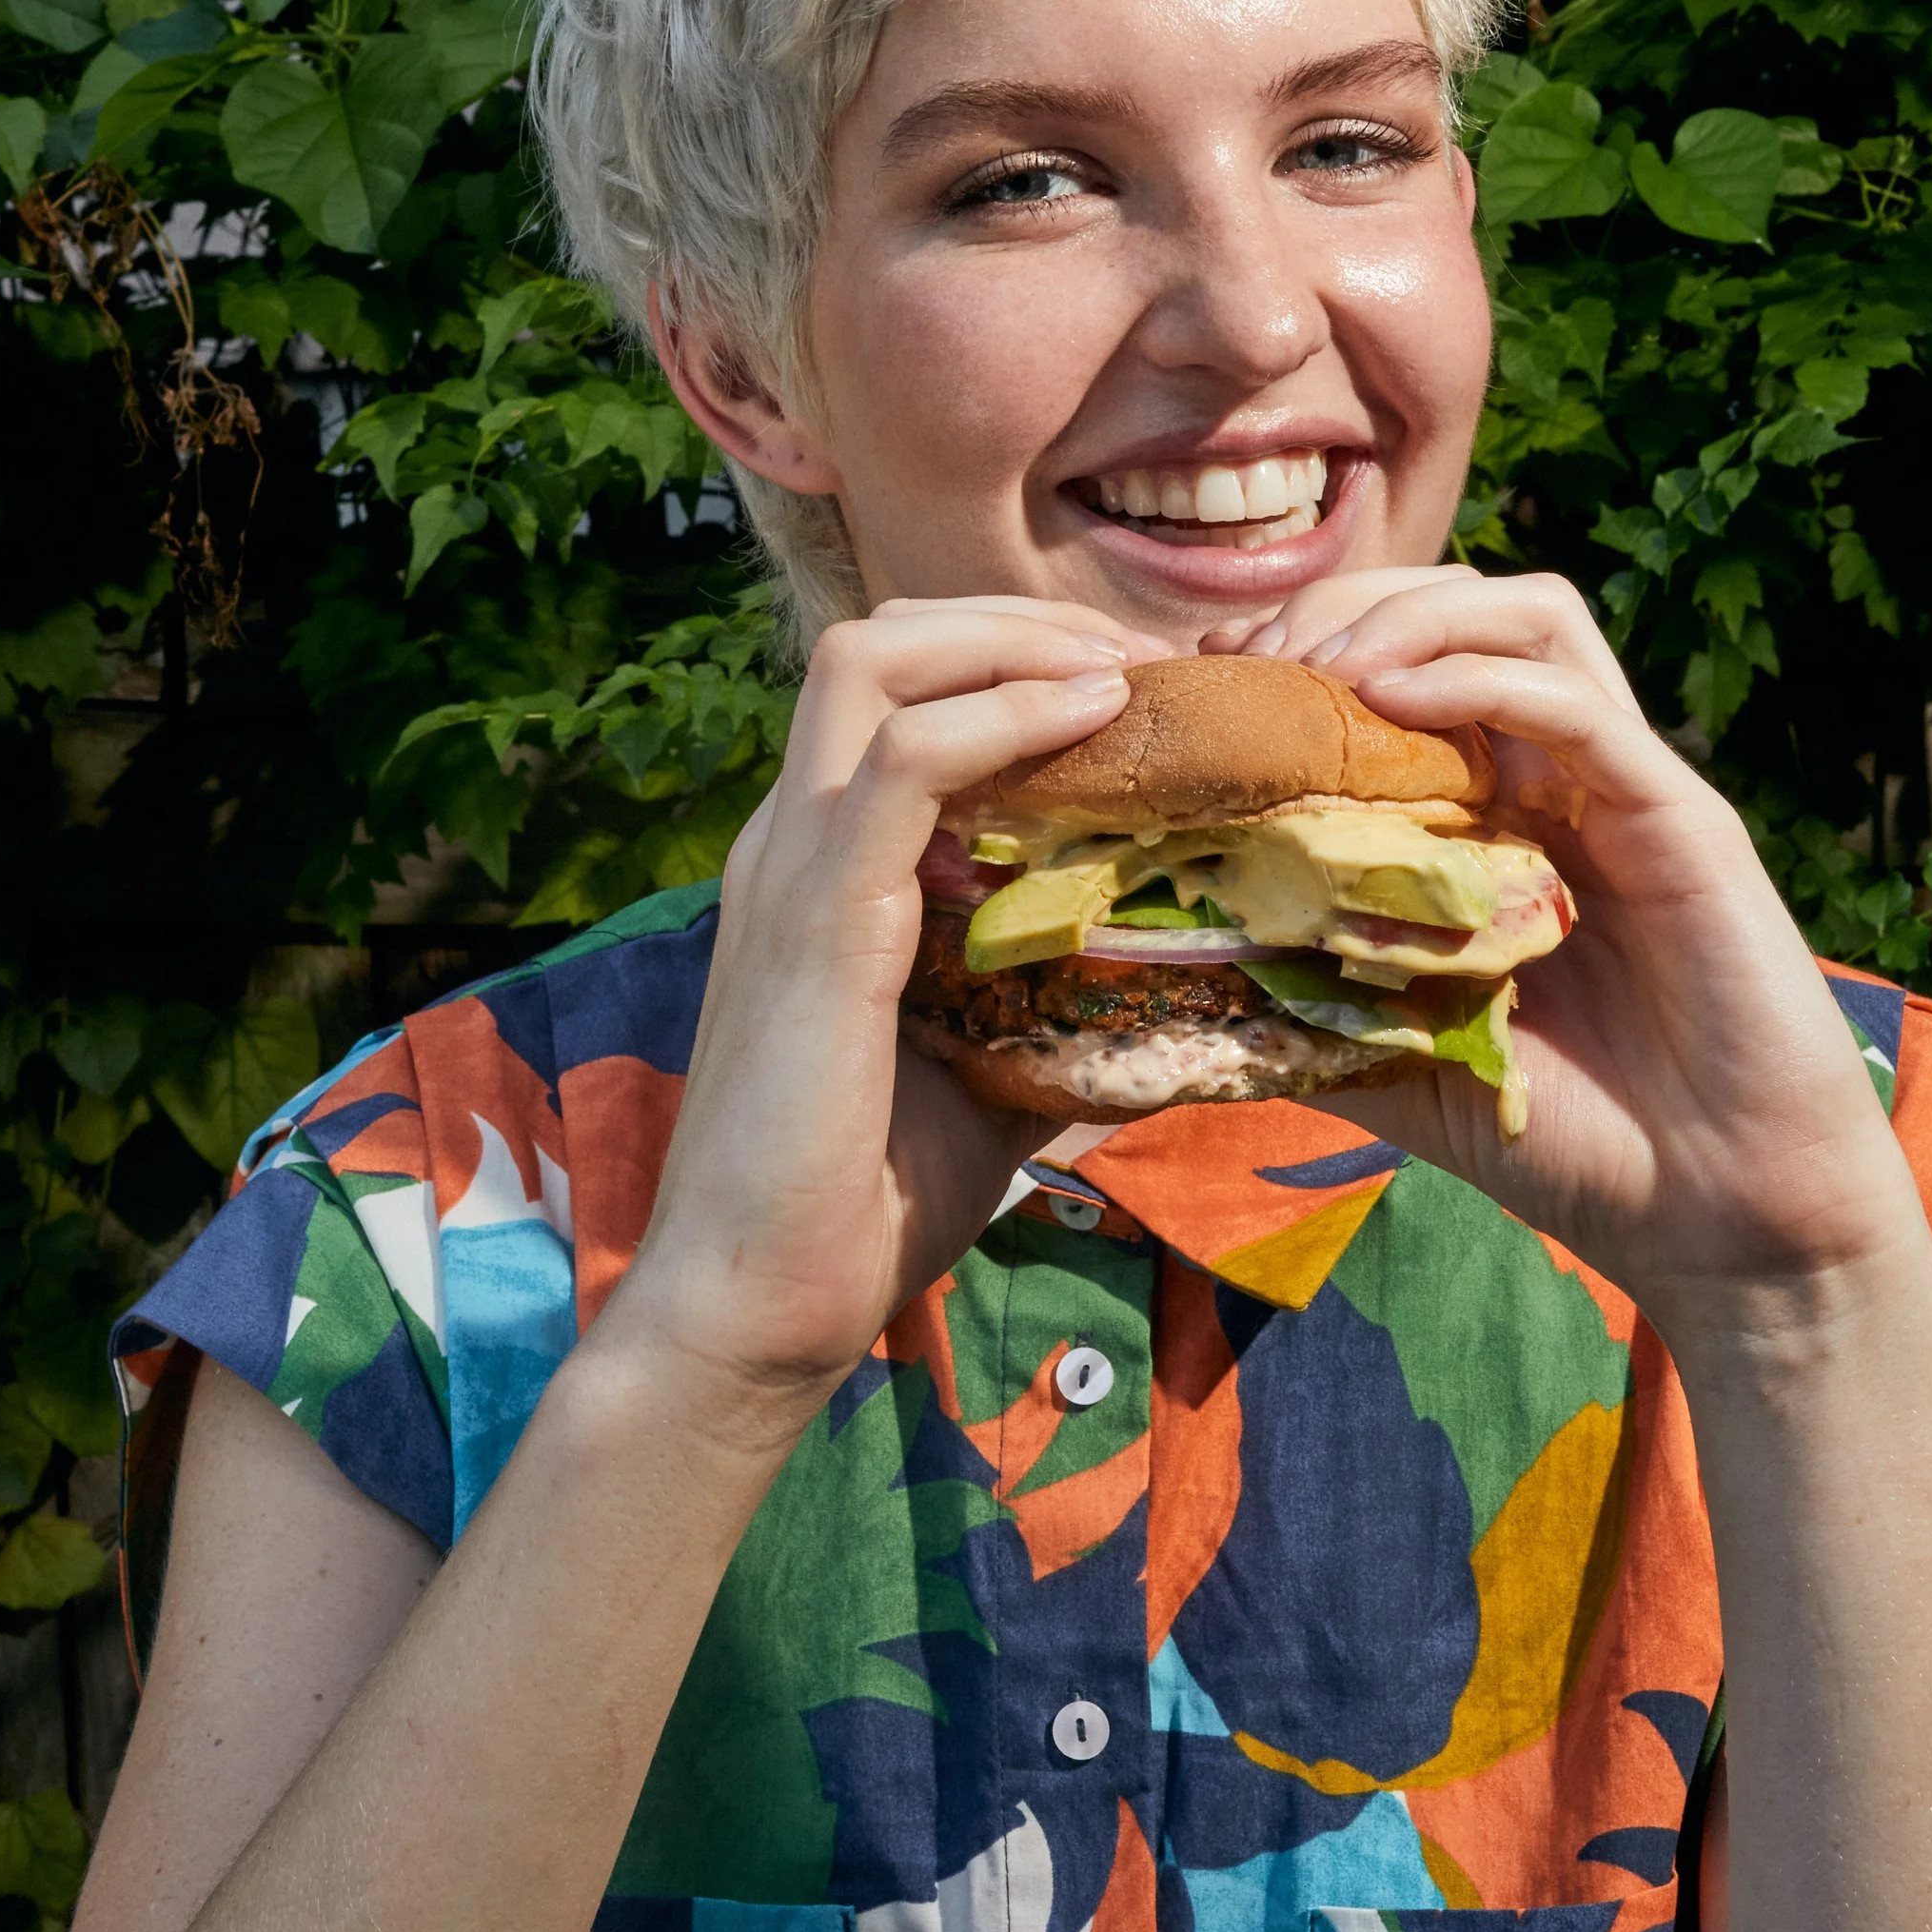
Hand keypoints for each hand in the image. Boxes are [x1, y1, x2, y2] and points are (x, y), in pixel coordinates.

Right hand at [602, 597, 1165, 1420]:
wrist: (756, 1308)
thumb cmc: (865, 1205)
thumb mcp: (994, 1078)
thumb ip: (1058, 1014)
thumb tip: (1174, 997)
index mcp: (824, 867)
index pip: (899, 692)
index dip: (1013, 660)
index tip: (1136, 690)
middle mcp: (794, 840)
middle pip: (882, 640)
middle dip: (1019, 623)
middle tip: (1141, 661)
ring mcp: (794, 869)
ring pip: (879, 663)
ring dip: (1013, 644)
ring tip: (1123, 672)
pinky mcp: (817, 920)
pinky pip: (906, 760)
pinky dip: (1005, 715)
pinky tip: (1094, 719)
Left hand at [1210, 570, 1930, 1344]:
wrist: (1721, 1220)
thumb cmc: (1572, 1144)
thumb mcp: (1396, 1065)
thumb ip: (1304, 1003)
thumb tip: (1163, 971)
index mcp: (1493, 815)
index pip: (1397, 663)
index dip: (1296, 648)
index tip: (1206, 691)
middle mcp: (1558, 778)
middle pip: (1454, 606)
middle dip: (1338, 609)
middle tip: (1252, 670)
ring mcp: (1623, 786)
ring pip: (1525, 616)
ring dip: (1407, 618)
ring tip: (1322, 672)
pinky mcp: (1679, 817)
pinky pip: (1577, 703)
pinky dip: (1476, 679)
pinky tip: (1392, 702)